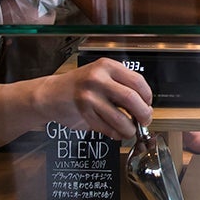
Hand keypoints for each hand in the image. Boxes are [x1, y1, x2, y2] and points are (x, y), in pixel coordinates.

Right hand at [35, 57, 153, 141]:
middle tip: (145, 120)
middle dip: (143, 113)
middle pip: (131, 99)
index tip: (148, 104)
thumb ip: (121, 85)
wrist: (51, 94)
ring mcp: (89, 97)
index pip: (137, 81)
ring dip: (130, 129)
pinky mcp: (84, 114)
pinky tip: (117, 132)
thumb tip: (144, 105)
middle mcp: (97, 79)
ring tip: (131, 130)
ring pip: (120, 118)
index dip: (147, 96)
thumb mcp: (101, 75)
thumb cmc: (80, 85)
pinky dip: (116, 133)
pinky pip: (107, 128)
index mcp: (107, 66)